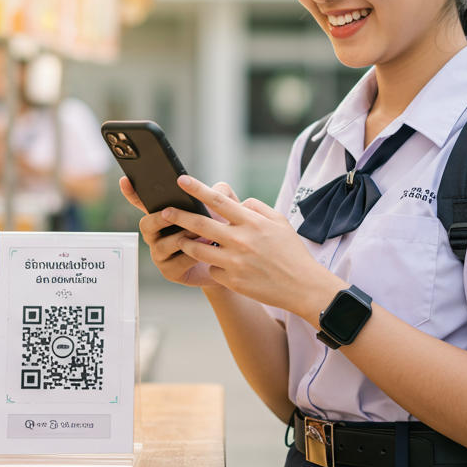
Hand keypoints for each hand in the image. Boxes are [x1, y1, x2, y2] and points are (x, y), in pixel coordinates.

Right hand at [119, 176, 227, 288]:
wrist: (231, 262)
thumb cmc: (220, 231)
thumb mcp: (221, 210)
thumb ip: (218, 196)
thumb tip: (215, 190)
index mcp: (164, 215)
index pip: (143, 203)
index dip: (132, 192)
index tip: (125, 179)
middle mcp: (157, 234)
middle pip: (146, 224)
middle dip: (159, 218)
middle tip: (171, 213)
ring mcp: (161, 254)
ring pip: (162, 244)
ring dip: (181, 237)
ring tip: (201, 233)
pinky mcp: (170, 271)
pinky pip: (175, 262)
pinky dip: (191, 254)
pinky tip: (205, 249)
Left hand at [160, 176, 345, 321]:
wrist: (303, 286)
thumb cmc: (291, 252)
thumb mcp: (279, 222)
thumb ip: (256, 208)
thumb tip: (238, 203)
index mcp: (251, 222)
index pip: (218, 201)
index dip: (197, 189)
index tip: (181, 180)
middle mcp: (240, 240)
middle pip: (199, 225)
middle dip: (178, 216)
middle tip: (163, 211)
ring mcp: (234, 262)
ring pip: (198, 250)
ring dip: (187, 244)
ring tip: (183, 240)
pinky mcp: (232, 281)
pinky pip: (212, 270)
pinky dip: (214, 266)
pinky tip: (224, 267)